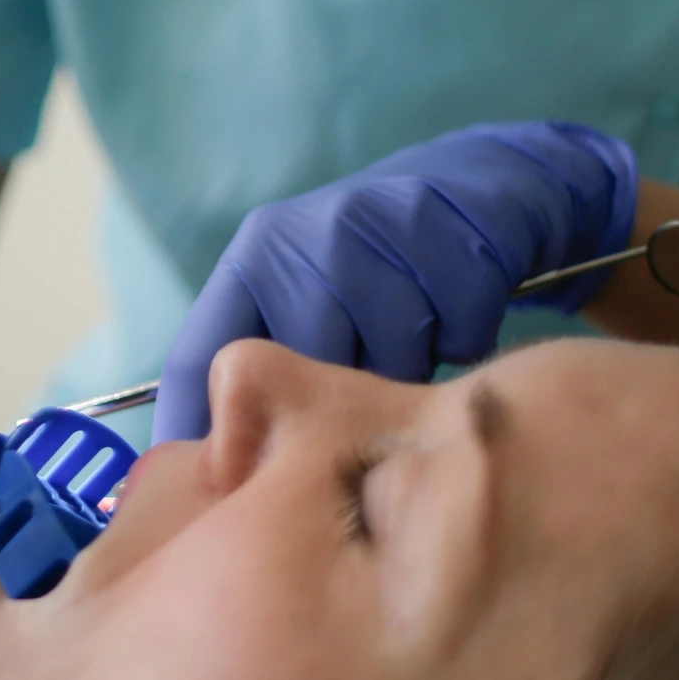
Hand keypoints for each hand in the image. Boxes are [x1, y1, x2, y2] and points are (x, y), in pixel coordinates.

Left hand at [155, 121, 637, 439]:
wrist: (478, 187)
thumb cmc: (373, 265)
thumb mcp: (301, 295)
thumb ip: (259, 369)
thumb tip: (219, 477)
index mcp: (255, 258)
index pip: (199, 360)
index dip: (210, 437)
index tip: (229, 492)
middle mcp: (309, 241)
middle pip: (305, 380)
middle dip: (333, 413)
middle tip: (357, 408)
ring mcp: (385, 240)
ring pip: (386, 370)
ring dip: (403, 379)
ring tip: (410, 348)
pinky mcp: (457, 250)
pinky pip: (453, 346)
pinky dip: (458, 346)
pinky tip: (451, 318)